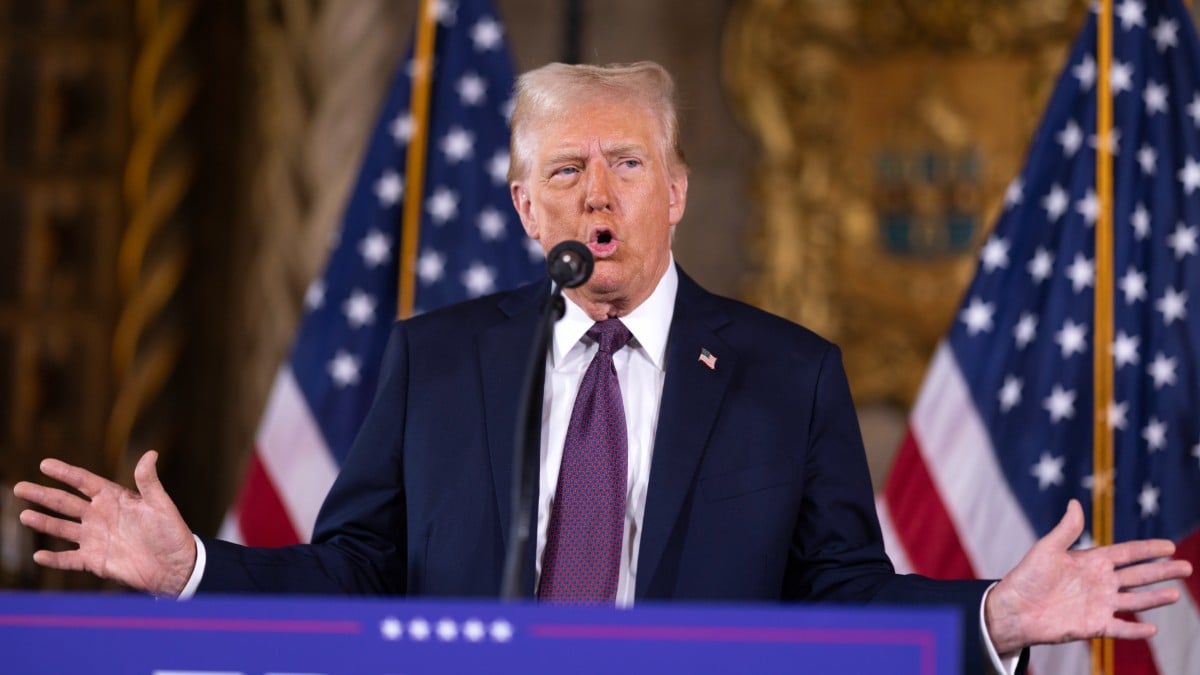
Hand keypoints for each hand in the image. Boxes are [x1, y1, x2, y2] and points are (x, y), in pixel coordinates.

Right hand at [13, 450, 196, 595]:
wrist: (175, 566)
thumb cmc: (171, 532)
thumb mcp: (160, 504)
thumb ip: (149, 481)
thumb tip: (150, 453)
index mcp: (114, 499)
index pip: (84, 482)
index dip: (65, 473)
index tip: (45, 464)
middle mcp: (100, 516)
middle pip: (65, 503)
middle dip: (43, 495)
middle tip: (19, 487)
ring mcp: (95, 538)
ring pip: (62, 528)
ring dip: (44, 522)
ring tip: (24, 516)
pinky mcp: (95, 561)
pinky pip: (69, 559)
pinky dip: (54, 558)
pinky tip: (39, 555)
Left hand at [984, 498, 1192, 654]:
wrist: (1013, 608)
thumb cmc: (1027, 577)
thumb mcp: (1047, 548)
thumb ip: (1066, 530)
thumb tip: (1075, 502)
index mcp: (1091, 562)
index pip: (1127, 554)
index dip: (1147, 550)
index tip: (1169, 546)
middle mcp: (1100, 583)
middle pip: (1138, 576)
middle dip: (1162, 571)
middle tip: (1186, 567)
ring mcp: (1099, 604)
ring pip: (1134, 601)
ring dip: (1155, 598)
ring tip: (1176, 593)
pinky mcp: (1093, 625)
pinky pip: (1119, 628)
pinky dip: (1135, 631)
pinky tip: (1152, 630)